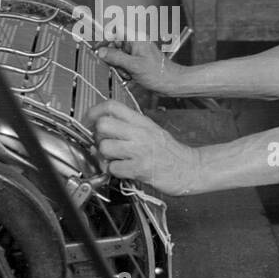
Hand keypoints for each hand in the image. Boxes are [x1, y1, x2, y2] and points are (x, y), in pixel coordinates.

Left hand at [86, 100, 201, 195]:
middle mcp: (140, 132)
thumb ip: (129, 126)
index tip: (88, 122)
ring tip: (115, 160)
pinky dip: (114, 172)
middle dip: (97, 136)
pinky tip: (124, 170)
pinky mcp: (140, 168)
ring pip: (105, 147)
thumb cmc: (169, 152)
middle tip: (103, 144)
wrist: (190, 168)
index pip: (111, 105)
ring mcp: (140, 150)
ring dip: (105, 157)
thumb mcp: (151, 130)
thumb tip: (102, 127)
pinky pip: (114, 168)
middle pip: (103, 125)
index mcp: (141, 121)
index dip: (93, 112)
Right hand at [93, 37, 181, 94]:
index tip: (99, 49)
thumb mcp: (134, 65)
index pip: (116, 30)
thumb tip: (101, 52)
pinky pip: (123, 63)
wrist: (171, 83)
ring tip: (127, 73)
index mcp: (136, 39)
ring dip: (118, 66)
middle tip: (116, 66)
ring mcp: (136, 53)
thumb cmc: (159, 73)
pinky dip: (123, 70)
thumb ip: (116, 57)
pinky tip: (130, 76)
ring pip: (118, 56)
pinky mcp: (137, 62)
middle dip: (113, 57)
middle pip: (114, 45)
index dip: (105, 38)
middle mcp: (136, 43)